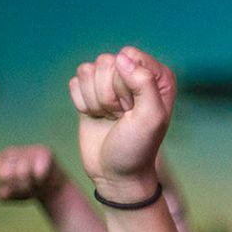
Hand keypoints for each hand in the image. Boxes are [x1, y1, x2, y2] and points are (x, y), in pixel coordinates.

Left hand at [0, 145, 64, 203]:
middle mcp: (9, 155)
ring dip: (30, 184)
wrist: (52, 184)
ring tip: (34, 183)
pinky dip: (40, 179)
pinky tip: (43, 177)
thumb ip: (6, 196)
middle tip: (25, 187)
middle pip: (6, 175)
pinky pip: (37, 171)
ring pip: (22, 173)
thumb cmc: (30, 189)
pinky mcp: (41, 151)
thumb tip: (1, 194)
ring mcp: (24, 151)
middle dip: (17, 186)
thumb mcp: (17, 196)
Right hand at [69, 47, 176, 201]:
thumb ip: (144, 83)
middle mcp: (135, 75)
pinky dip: (81, 103)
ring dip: (95, 100)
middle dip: (109, 94)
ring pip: (87, 70)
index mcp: (157, 76)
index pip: (128, 57)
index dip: (125, 83)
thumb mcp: (151, 118)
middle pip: (105, 62)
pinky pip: (74, 83)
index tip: (133, 109)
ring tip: (111, 118)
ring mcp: (110, 83)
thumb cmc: (138, 148)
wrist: (116, 174)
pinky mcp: (90, 93)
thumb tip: (122, 58)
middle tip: (122, 117)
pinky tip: (96, 118)